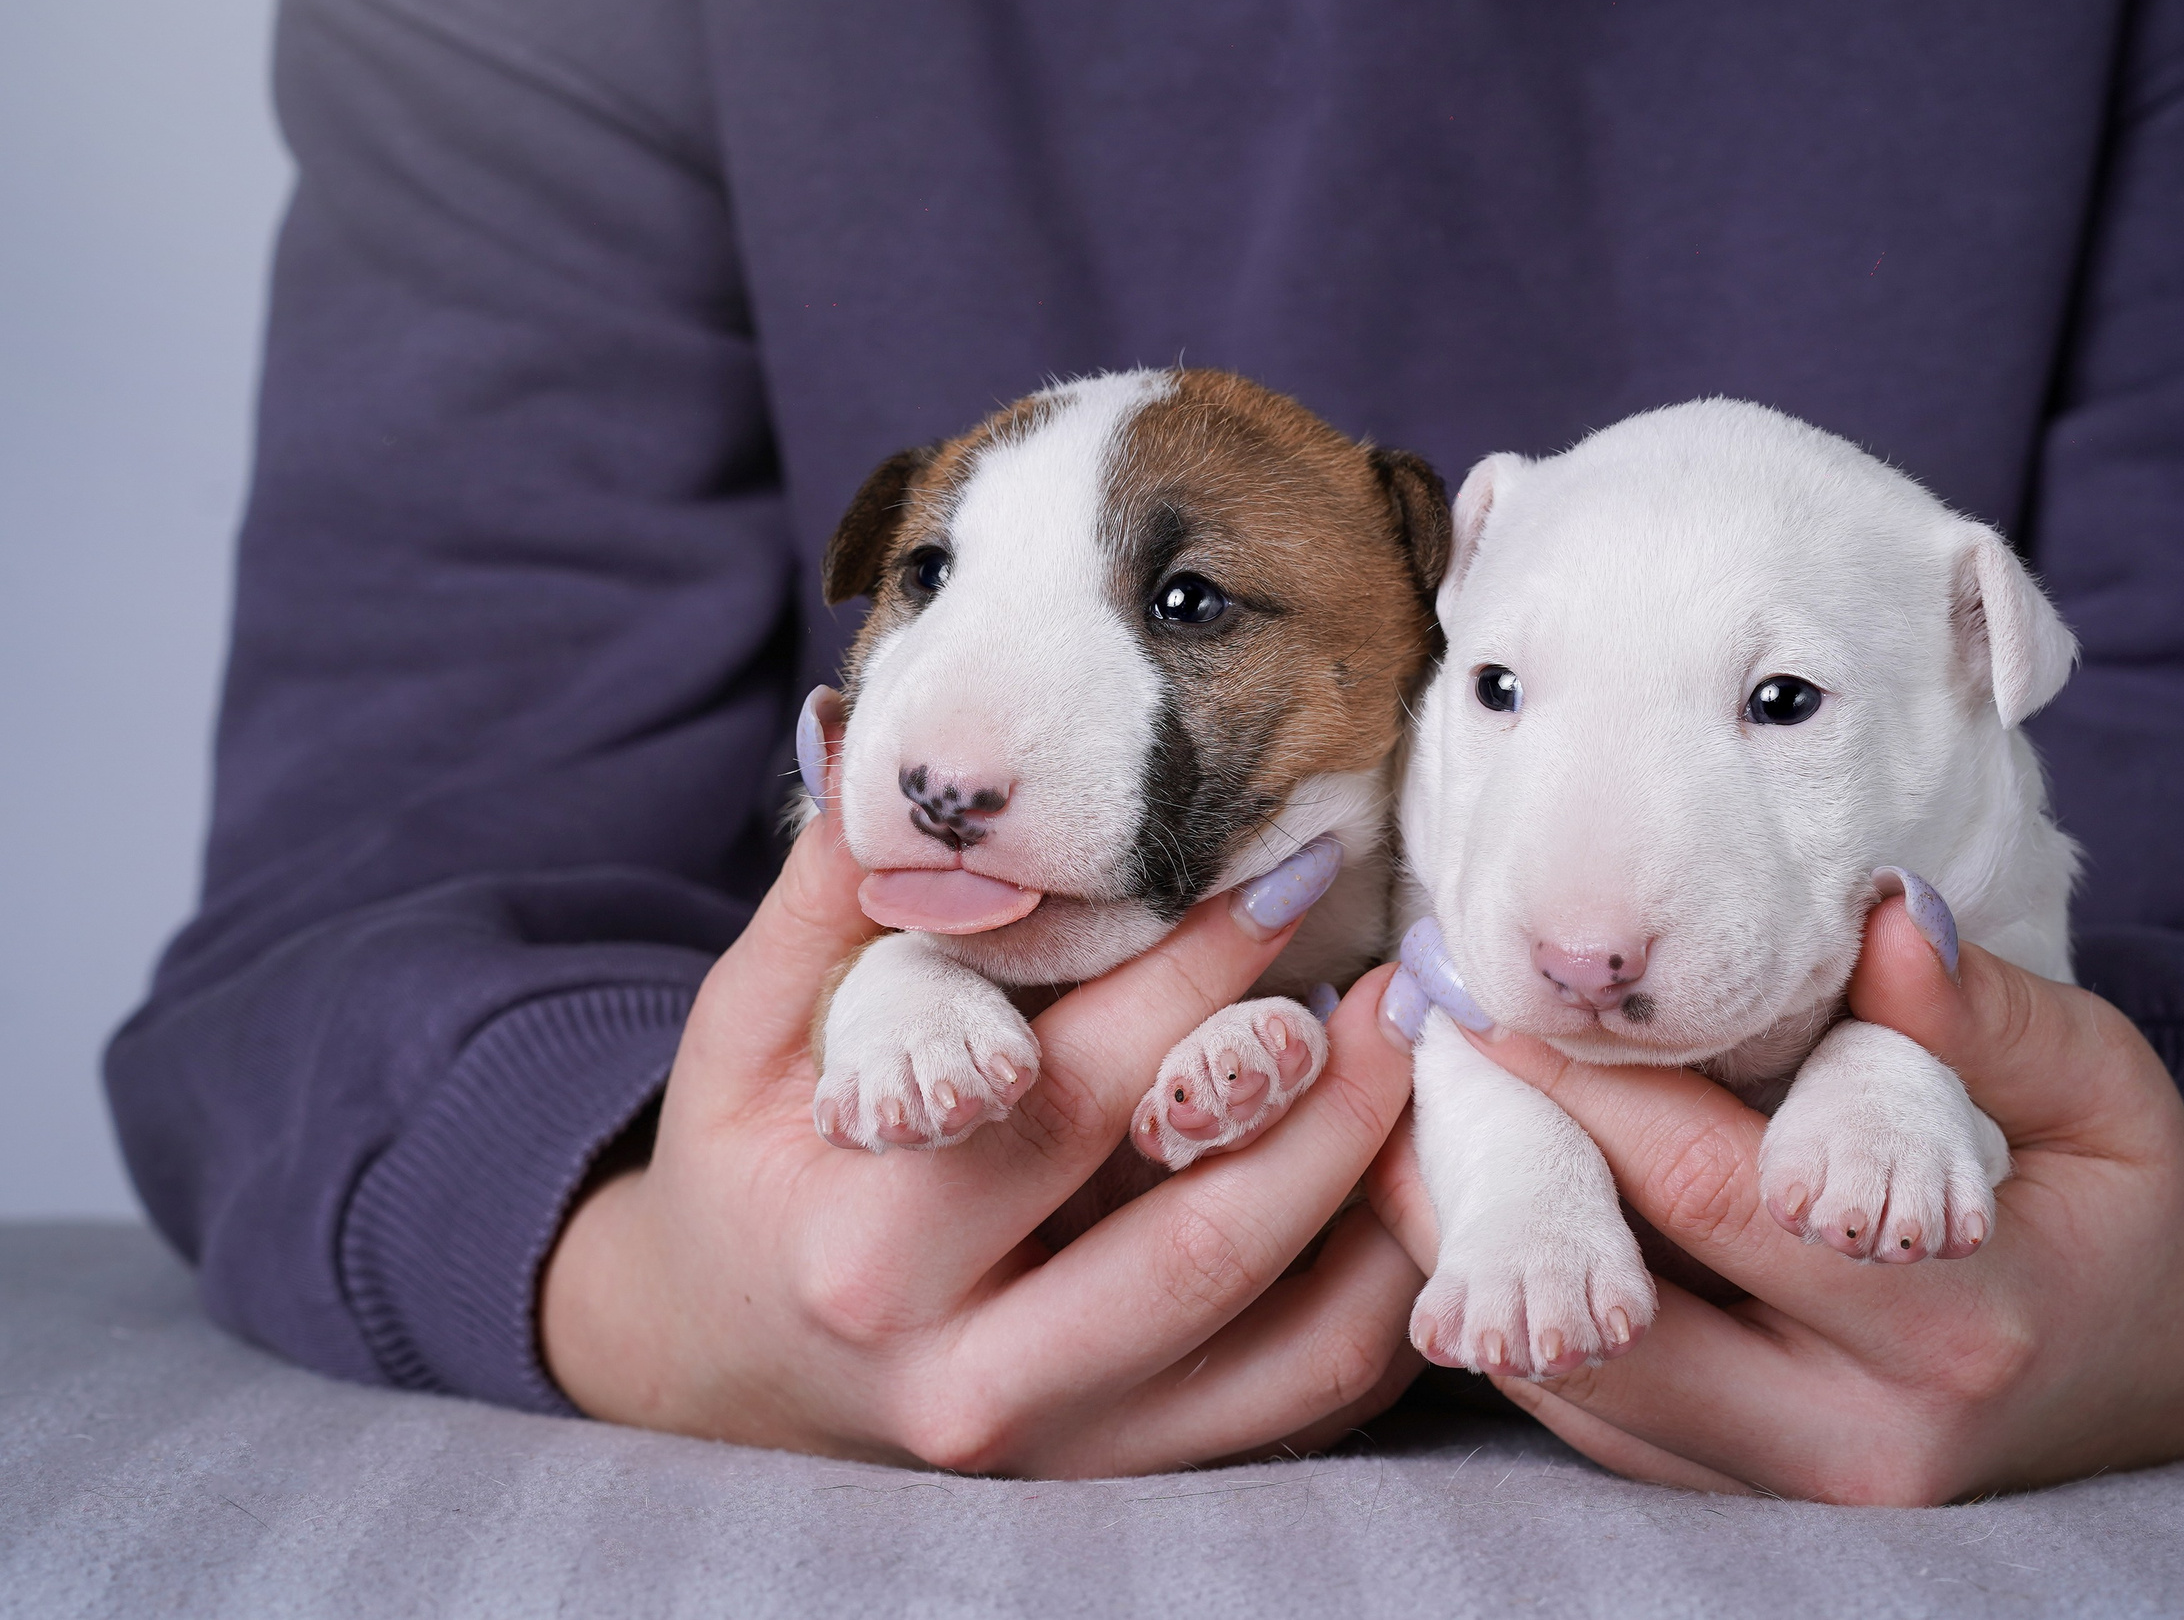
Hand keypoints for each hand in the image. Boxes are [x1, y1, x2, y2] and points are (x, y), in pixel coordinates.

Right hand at [540, 795, 1423, 1475]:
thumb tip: (865, 733)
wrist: (731, 1362)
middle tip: (1399, 978)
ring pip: (1289, 1345)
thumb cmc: (752, 1165)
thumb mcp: (750, 1029)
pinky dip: (1383, 1301)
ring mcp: (1067, 1449)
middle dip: (1332, 1092)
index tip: (1288, 870)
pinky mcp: (1131, 1476)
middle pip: (1208, 1237)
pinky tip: (1403, 1186)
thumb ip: (822, 895)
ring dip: (1383, 1195)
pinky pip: (1304, 1405)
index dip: (1195, 973)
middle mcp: (972, 1377)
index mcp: (871, 1249)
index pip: (1074, 1093)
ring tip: (1426, 1067)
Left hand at [1367, 898, 2183, 1502]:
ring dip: (1478, 1259)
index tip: (1489, 999)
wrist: (2152, 1356)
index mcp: (1956, 1322)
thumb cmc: (2111, 1192)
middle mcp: (1864, 1438)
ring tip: (1401, 1123)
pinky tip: (1466, 1208)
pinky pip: (1592, 1421)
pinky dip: (1519, 1317)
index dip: (1588, 1092)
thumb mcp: (2095, 1082)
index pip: (1719, 1194)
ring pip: (1578, 1389)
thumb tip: (1884, 916)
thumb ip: (1983, 1012)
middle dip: (1495, 1179)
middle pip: (1617, 1317)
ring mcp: (1793, 1490)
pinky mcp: (1740, 1498)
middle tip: (1406, 1058)